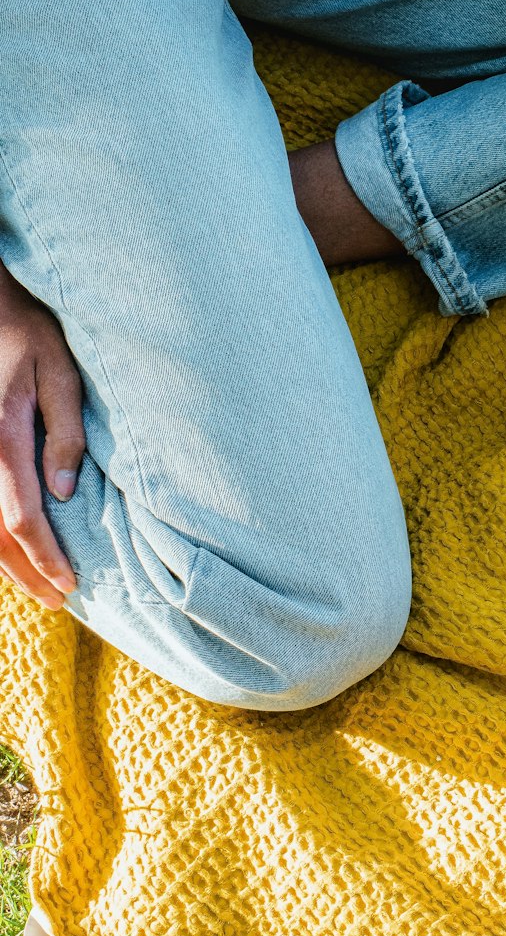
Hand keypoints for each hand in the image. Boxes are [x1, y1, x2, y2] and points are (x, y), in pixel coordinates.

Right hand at [0, 266, 82, 608]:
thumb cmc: (29, 333)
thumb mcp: (62, 374)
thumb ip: (67, 433)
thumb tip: (65, 492)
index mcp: (1, 438)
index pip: (20, 516)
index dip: (44, 556)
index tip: (70, 584)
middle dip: (25, 572)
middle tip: (59, 601)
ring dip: (3, 562)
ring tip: (37, 587)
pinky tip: (9, 551)